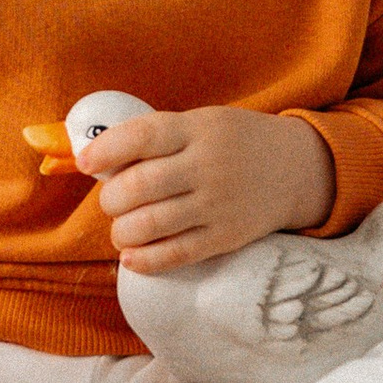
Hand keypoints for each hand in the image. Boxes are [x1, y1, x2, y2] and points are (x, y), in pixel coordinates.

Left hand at [77, 106, 337, 273]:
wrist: (297, 169)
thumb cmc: (235, 142)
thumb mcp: (203, 122)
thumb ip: (159, 137)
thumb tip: (99, 161)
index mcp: (198, 129)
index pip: (142, 136)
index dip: (105, 150)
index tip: (85, 163)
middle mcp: (208, 166)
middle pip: (139, 186)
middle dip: (111, 199)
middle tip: (111, 201)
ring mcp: (218, 205)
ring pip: (151, 224)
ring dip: (122, 231)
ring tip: (122, 228)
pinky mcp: (225, 237)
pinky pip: (176, 255)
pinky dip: (145, 260)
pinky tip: (132, 256)